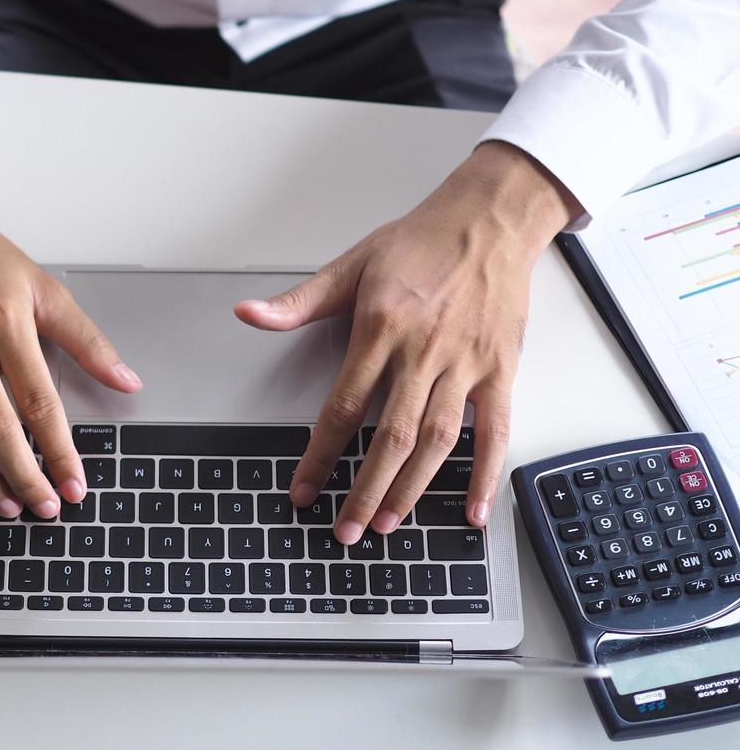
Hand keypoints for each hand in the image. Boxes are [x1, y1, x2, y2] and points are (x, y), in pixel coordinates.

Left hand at [235, 142, 578, 542]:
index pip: (343, 406)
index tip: (304, 490)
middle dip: (364, 488)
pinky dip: (485, 475)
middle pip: (391, 435)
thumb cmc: (418, 242)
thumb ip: (299, 302)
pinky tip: (473, 512)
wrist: (488, 219)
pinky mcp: (501, 369)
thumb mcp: (350, 264)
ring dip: (413, 488)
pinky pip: (496, 430)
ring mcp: (466, 363)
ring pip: (438, 440)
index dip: (321, 454)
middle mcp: (424, 351)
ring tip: (387, 524)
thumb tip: (248, 313)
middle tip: (344, 530)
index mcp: (381, 329)